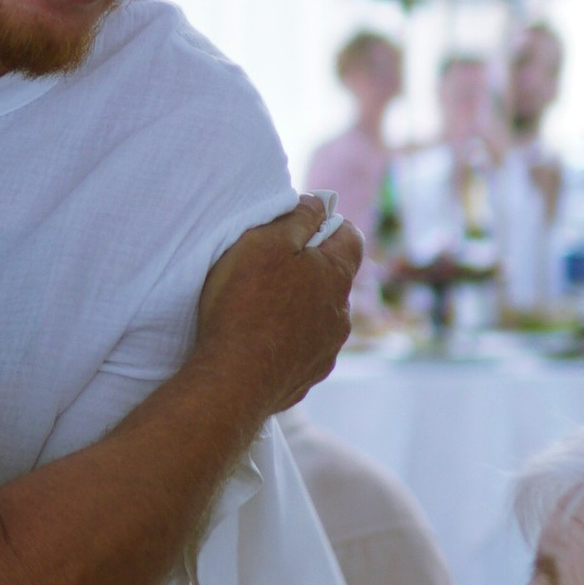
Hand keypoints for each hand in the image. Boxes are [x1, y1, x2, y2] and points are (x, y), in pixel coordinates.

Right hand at [190, 198, 362, 415]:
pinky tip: (259, 341)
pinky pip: (303, 349)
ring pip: (320, 315)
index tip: (298, 226)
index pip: (351, 236)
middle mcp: (341, 314)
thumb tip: (319, 204)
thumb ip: (298, 217)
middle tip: (269, 267)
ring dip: (299, 307)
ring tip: (259, 309)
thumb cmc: (244, 304)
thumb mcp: (265, 241)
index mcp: (336, 276)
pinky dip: (287, 340)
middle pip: (332, 278)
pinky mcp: (308, 376)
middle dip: (309, 268)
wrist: (232, 380)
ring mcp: (327, 350)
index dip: (326, 224)